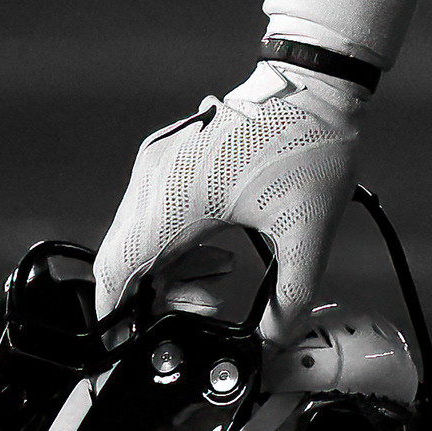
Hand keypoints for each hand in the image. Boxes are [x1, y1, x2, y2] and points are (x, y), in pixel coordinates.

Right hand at [89, 63, 364, 338]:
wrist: (314, 86)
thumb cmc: (311, 146)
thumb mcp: (307, 232)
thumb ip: (290, 297)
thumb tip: (271, 343)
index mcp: (173, 196)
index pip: (117, 271)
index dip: (118, 317)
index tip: (134, 345)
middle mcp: (152, 178)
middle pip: (123, 262)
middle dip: (158, 298)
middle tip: (211, 305)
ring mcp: (155, 166)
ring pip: (136, 242)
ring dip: (170, 272)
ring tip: (224, 273)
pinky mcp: (166, 161)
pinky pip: (150, 219)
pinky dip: (176, 247)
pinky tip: (218, 251)